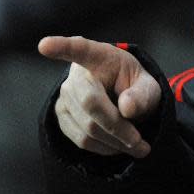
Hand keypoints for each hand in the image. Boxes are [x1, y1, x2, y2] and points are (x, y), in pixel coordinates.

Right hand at [38, 36, 160, 157]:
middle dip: (118, 128)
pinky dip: (103, 148)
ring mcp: (65, 96)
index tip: (45, 45)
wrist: (124, 97)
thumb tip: (126, 108)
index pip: (79, 49)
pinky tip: (118, 145)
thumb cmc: (135, 86)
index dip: (62, 47)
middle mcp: (77, 75)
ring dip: (114, 142)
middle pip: (91, 104)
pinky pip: (81, 139)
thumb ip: (142, 95)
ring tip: (137, 147)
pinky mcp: (61, 116)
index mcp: (99, 56)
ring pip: (87, 127)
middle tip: (141, 143)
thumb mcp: (148, 86)